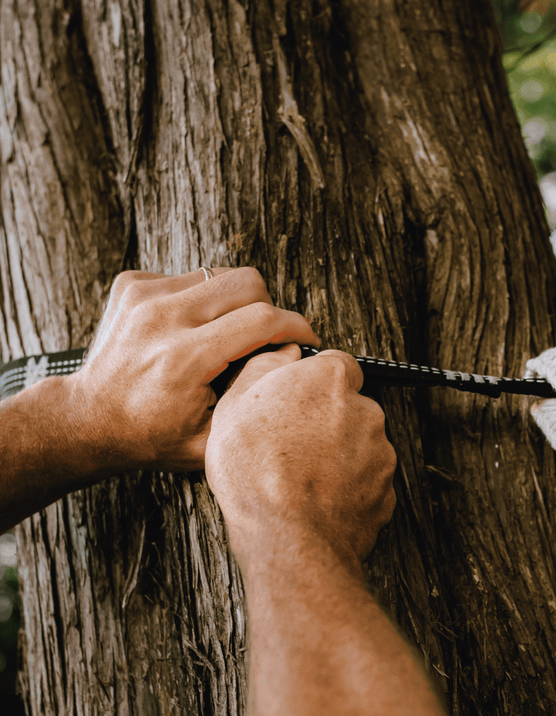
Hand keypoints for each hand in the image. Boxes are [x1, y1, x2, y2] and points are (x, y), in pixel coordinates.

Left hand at [67, 267, 319, 471]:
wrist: (88, 421)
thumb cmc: (149, 436)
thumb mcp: (212, 441)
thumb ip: (254, 398)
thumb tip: (289, 357)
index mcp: (184, 360)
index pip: (262, 320)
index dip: (296, 326)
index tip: (307, 338)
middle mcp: (163, 319)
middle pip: (247, 282)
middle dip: (268, 307)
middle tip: (265, 338)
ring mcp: (143, 297)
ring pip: (220, 274)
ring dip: (233, 303)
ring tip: (226, 335)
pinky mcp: (131, 286)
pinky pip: (190, 276)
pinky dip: (201, 299)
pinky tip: (192, 329)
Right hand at [205, 347, 396, 565]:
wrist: (289, 537)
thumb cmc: (256, 472)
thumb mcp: (235, 404)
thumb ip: (264, 367)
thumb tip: (282, 355)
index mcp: (330, 380)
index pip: (334, 364)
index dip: (311, 384)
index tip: (294, 403)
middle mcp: (366, 411)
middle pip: (349, 407)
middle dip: (326, 422)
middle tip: (291, 445)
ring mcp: (380, 454)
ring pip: (360, 446)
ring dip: (338, 456)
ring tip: (301, 478)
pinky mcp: (385, 492)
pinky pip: (366, 482)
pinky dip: (347, 488)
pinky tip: (318, 500)